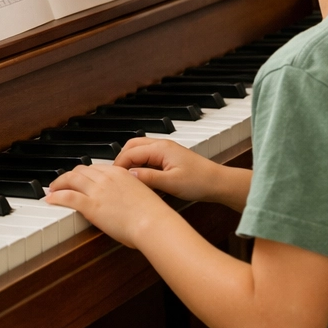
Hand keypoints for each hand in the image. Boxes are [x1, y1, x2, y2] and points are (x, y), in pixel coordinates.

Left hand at [46, 163, 168, 247]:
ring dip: (59, 183)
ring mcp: (98, 190)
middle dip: (69, 175)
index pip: (95, 168)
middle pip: (81, 170)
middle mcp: (107, 177)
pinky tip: (51, 198)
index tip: (79, 178)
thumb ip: (128, 191)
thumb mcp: (140, 194)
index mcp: (120, 173)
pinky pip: (68, 196)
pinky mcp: (91, 205)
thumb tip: (125, 198)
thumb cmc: (150, 213)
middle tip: (62, 182)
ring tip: (52, 189)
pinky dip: (57, 196)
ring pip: (71, 179)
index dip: (84, 173)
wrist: (151, 221)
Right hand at [115, 138, 231, 202]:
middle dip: (120, 160)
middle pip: (132, 146)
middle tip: (114, 179)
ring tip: (123, 179)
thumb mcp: (171, 183)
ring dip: (129, 161)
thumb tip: (128, 175)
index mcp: (161, 148)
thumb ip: (148, 178)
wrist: (216, 182)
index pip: (130, 152)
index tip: (111, 180)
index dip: (118, 166)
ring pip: (139, 150)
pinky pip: (147, 156)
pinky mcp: (168, 157)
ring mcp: (165, 150)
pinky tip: (137, 177)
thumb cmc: (198, 181)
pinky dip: (138, 163)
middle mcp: (162, 145)